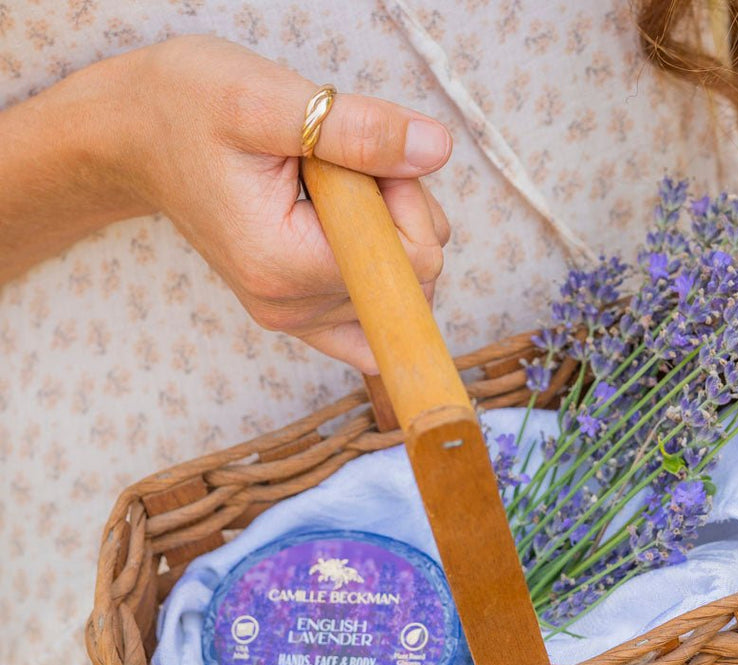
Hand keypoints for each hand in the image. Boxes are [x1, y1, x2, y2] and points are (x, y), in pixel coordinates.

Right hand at [118, 35, 452, 371]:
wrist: (135, 136)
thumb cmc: (187, 106)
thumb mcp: (268, 99)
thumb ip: (356, 129)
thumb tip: (435, 148)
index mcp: (286, 267)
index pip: (413, 260)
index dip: (408, 198)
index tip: (363, 156)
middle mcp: (291, 309)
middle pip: (414, 278)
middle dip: (401, 213)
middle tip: (342, 167)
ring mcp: (295, 320)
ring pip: (402, 290)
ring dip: (388, 234)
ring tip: (331, 188)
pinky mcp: (297, 316)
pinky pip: (372, 327)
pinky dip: (380, 278)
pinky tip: (353, 238)